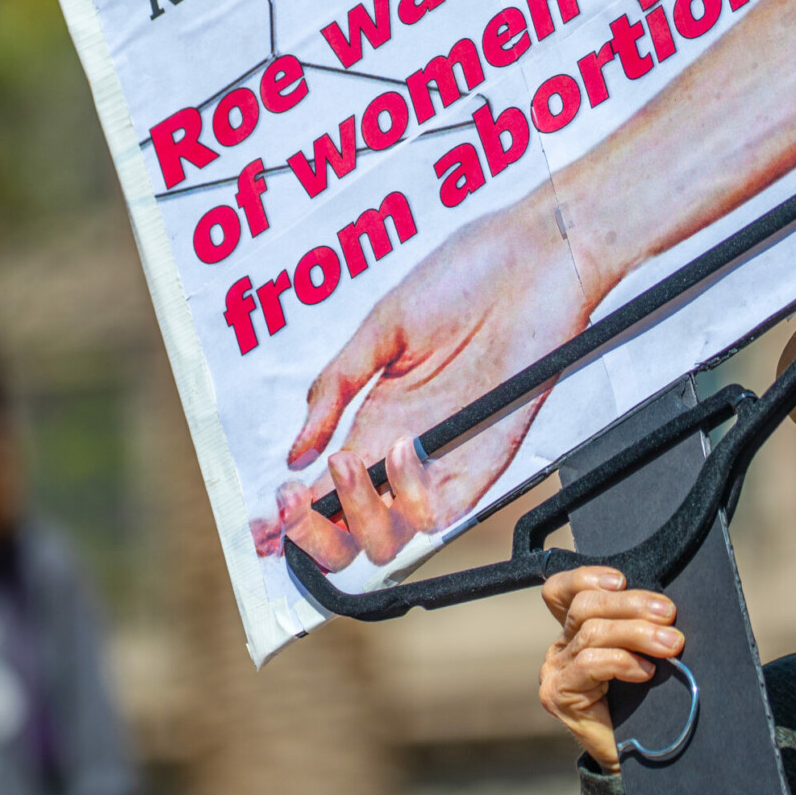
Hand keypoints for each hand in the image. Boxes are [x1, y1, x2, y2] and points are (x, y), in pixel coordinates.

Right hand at [278, 183, 599, 569]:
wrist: (535, 257)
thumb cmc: (468, 276)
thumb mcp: (382, 327)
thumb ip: (335, 387)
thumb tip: (295, 449)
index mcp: (376, 419)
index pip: (327, 488)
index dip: (292, 518)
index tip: (260, 526)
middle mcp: (405, 449)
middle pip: (352, 530)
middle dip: (313, 534)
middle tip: (292, 502)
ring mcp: (445, 459)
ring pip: (393, 536)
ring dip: (355, 515)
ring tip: (344, 464)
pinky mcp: (486, 460)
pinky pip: (445, 512)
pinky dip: (412, 497)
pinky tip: (401, 450)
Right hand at [538, 566, 683, 771]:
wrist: (632, 759)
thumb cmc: (641, 704)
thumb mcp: (638, 655)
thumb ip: (635, 627)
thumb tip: (664, 604)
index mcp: (572, 631)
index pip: (561, 591)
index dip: (586, 577)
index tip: (621, 580)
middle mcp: (558, 648)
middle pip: (584, 606)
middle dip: (631, 604)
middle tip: (669, 614)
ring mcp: (554, 672)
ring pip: (592, 632)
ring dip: (637, 633)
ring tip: (671, 645)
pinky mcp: (559, 695)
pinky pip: (590, 663)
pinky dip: (623, 661)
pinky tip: (646, 672)